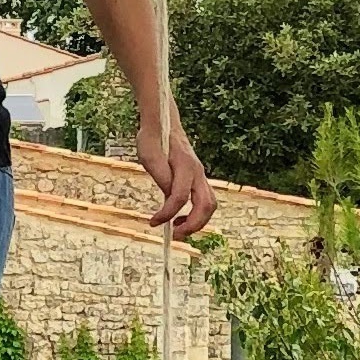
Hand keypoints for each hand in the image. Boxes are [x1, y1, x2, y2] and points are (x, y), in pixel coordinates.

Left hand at [139, 118, 216, 239]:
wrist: (163, 124)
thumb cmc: (153, 139)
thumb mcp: (149, 157)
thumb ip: (161, 178)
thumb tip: (169, 201)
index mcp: (185, 166)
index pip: (179, 197)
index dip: (166, 214)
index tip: (153, 222)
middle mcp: (197, 172)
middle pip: (206, 205)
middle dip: (193, 225)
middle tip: (175, 236)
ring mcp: (200, 176)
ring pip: (210, 204)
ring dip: (197, 221)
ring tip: (177, 229)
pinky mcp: (198, 179)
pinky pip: (205, 200)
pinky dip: (196, 214)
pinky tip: (179, 218)